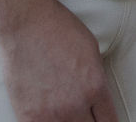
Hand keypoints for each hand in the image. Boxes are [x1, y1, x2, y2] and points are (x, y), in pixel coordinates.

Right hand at [0, 0, 118, 121]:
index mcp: (95, 87)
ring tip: (64, 113)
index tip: (101, 120)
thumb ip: (97, 79)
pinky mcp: (28, 117)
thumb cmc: (58, 29)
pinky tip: (47, 116)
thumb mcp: (91, 50)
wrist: (27, 23)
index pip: (109, 121)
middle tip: (83, 115)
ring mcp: (51, 114)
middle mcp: (75, 104)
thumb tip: (99, 99)